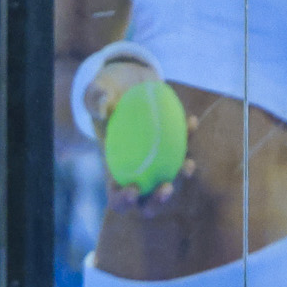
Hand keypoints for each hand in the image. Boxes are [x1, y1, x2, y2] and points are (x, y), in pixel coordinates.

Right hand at [91, 61, 196, 211]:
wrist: (127, 84)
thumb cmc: (106, 94)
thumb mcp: (96, 92)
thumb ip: (95, 100)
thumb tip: (104, 109)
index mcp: (113, 172)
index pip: (116, 198)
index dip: (124, 201)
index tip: (134, 188)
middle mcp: (136, 174)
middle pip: (147, 202)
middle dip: (158, 201)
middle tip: (166, 186)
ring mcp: (156, 165)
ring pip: (171, 181)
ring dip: (181, 176)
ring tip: (187, 164)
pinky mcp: (173, 150)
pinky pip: (183, 148)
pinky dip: (188, 138)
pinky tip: (191, 121)